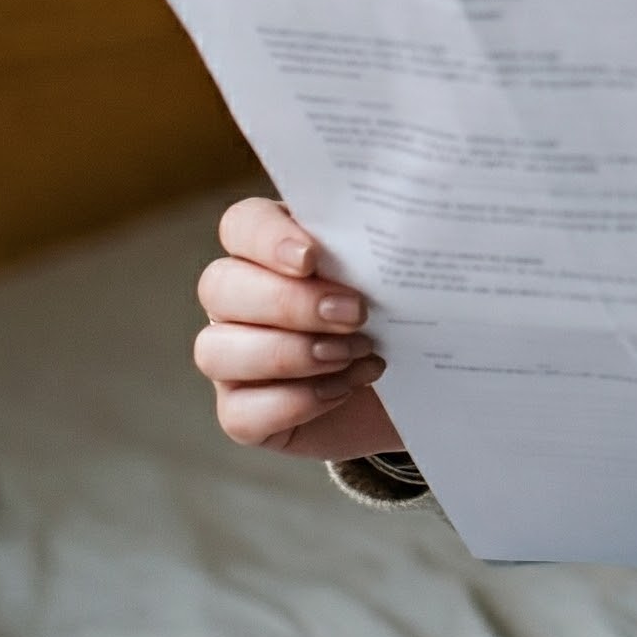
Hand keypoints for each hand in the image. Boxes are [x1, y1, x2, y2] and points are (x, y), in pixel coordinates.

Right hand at [194, 197, 400, 459]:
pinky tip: (344, 390)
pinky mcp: (242, 413)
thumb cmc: (404, 313)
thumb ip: (386, 244)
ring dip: (289, 354)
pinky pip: (240, 413)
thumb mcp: (400, 273)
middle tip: (356, 313)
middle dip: (289, 302)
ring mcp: (233, 357)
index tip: (311, 257)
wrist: (421, 384)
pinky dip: (295, 402)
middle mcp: (239, 299)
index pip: (241, 225)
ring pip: (215, 350)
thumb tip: (402, 223)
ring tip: (353, 353)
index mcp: (273, 247)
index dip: (266, 238)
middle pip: (220, 286)